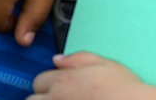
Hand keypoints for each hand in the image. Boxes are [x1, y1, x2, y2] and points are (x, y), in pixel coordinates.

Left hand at [29, 52, 143, 99]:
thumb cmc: (123, 86)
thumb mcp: (105, 63)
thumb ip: (78, 58)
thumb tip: (57, 59)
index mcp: (64, 80)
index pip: (40, 80)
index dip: (50, 81)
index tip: (60, 85)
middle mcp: (57, 98)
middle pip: (32, 99)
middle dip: (43, 97)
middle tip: (62, 96)